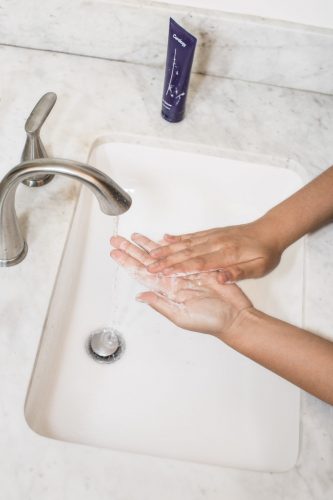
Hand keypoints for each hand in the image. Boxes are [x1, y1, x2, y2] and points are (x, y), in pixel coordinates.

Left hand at [110, 234, 252, 338]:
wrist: (234, 316)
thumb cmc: (210, 321)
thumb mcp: (181, 316)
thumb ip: (160, 304)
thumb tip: (140, 296)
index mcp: (166, 291)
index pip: (141, 274)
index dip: (128, 263)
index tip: (115, 253)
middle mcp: (172, 280)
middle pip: (147, 261)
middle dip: (131, 250)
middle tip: (117, 240)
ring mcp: (184, 271)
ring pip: (161, 254)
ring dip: (147, 244)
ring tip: (134, 235)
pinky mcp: (198, 265)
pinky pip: (181, 252)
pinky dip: (171, 245)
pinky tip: (161, 238)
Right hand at [145, 220, 282, 280]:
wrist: (271, 231)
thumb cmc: (266, 252)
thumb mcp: (259, 268)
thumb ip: (239, 273)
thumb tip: (221, 278)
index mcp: (228, 254)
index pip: (199, 263)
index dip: (179, 268)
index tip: (163, 273)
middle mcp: (216, 243)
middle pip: (187, 252)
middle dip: (166, 260)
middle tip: (149, 266)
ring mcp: (213, 236)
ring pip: (186, 243)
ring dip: (167, 248)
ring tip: (150, 253)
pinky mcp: (212, 233)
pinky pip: (191, 236)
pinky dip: (177, 238)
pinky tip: (165, 239)